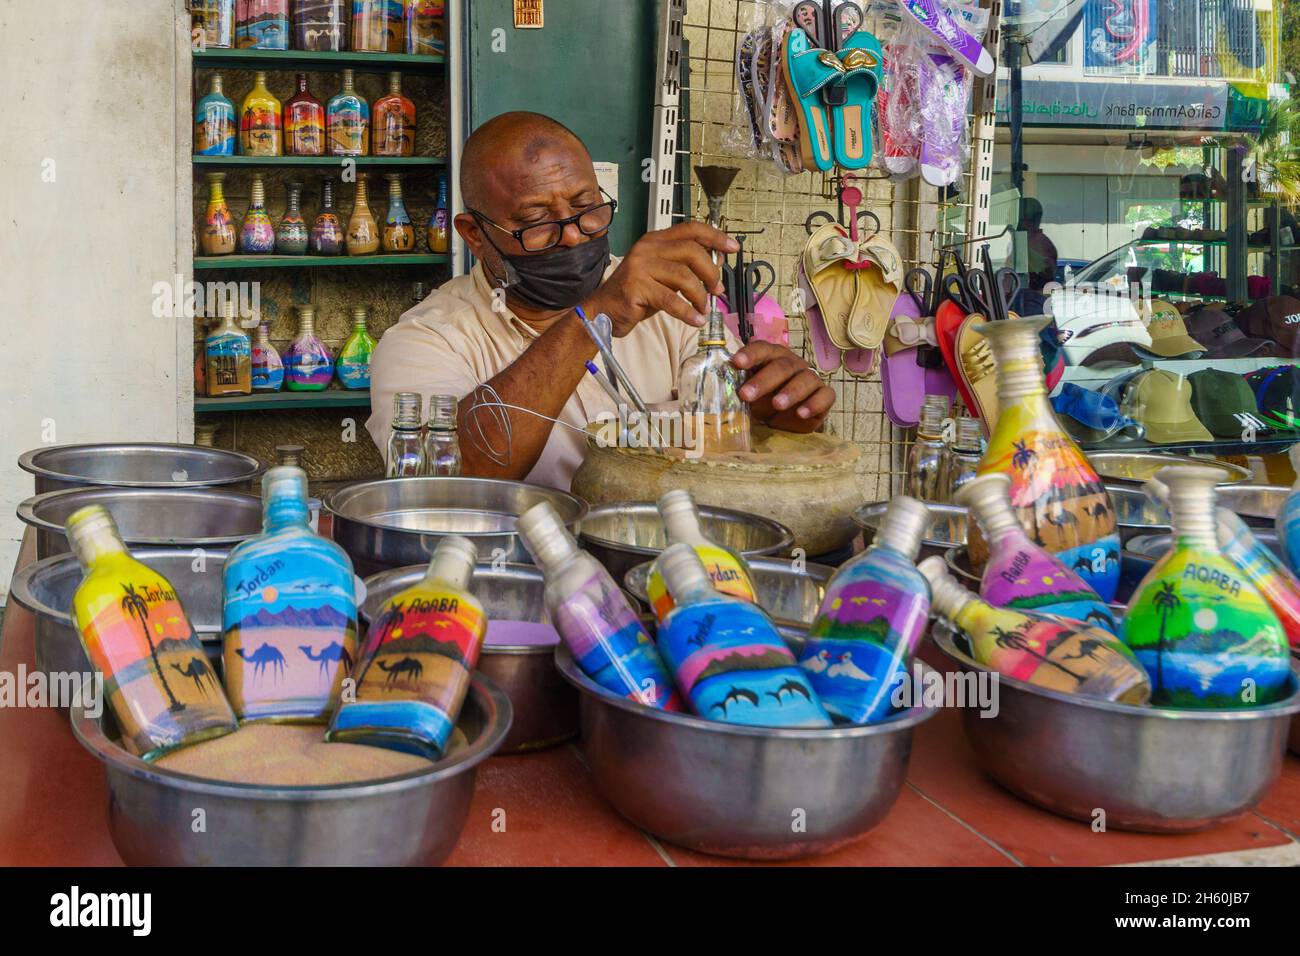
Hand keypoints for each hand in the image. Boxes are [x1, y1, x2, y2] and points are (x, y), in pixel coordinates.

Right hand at [581, 222, 737, 335]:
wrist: (603, 312)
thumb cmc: (636, 295)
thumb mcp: (664, 277)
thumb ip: (686, 268)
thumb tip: (717, 265)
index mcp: (655, 240)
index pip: (691, 229)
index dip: (715, 237)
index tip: (734, 248)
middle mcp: (647, 248)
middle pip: (692, 251)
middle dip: (711, 272)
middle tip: (716, 290)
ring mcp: (640, 267)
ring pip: (684, 277)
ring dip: (700, 296)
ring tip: (703, 309)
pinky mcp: (636, 287)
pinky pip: (671, 300)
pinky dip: (688, 312)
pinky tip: (695, 320)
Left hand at [732, 342, 834, 432]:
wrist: (787, 420)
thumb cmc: (764, 401)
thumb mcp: (750, 396)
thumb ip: (738, 389)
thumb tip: (716, 392)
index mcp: (771, 357)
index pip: (762, 349)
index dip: (750, 354)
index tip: (736, 362)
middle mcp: (792, 364)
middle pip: (781, 366)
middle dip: (763, 380)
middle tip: (746, 395)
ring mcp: (810, 378)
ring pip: (805, 379)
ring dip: (790, 391)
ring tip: (777, 405)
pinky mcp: (824, 395)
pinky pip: (824, 395)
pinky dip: (814, 404)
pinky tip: (801, 413)